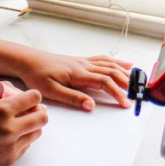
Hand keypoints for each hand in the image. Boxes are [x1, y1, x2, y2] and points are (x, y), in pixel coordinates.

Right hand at [0, 87, 47, 165]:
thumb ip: (1, 90)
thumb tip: (20, 90)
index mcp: (2, 110)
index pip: (34, 98)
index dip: (34, 97)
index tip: (31, 98)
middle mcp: (9, 128)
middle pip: (42, 117)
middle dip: (40, 112)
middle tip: (35, 111)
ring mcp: (11, 145)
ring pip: (37, 132)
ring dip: (33, 126)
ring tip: (23, 123)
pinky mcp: (11, 158)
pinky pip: (26, 146)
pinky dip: (22, 139)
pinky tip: (11, 136)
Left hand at [16, 51, 131, 111]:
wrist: (27, 60)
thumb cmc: (37, 75)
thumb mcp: (51, 91)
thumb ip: (73, 98)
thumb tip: (91, 105)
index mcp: (78, 73)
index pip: (105, 82)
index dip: (117, 93)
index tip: (125, 104)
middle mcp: (84, 65)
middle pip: (112, 72)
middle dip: (126, 83)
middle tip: (137, 95)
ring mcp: (83, 62)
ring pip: (110, 65)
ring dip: (125, 72)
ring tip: (137, 80)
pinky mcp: (81, 61)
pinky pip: (103, 60)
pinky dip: (116, 62)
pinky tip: (124, 64)